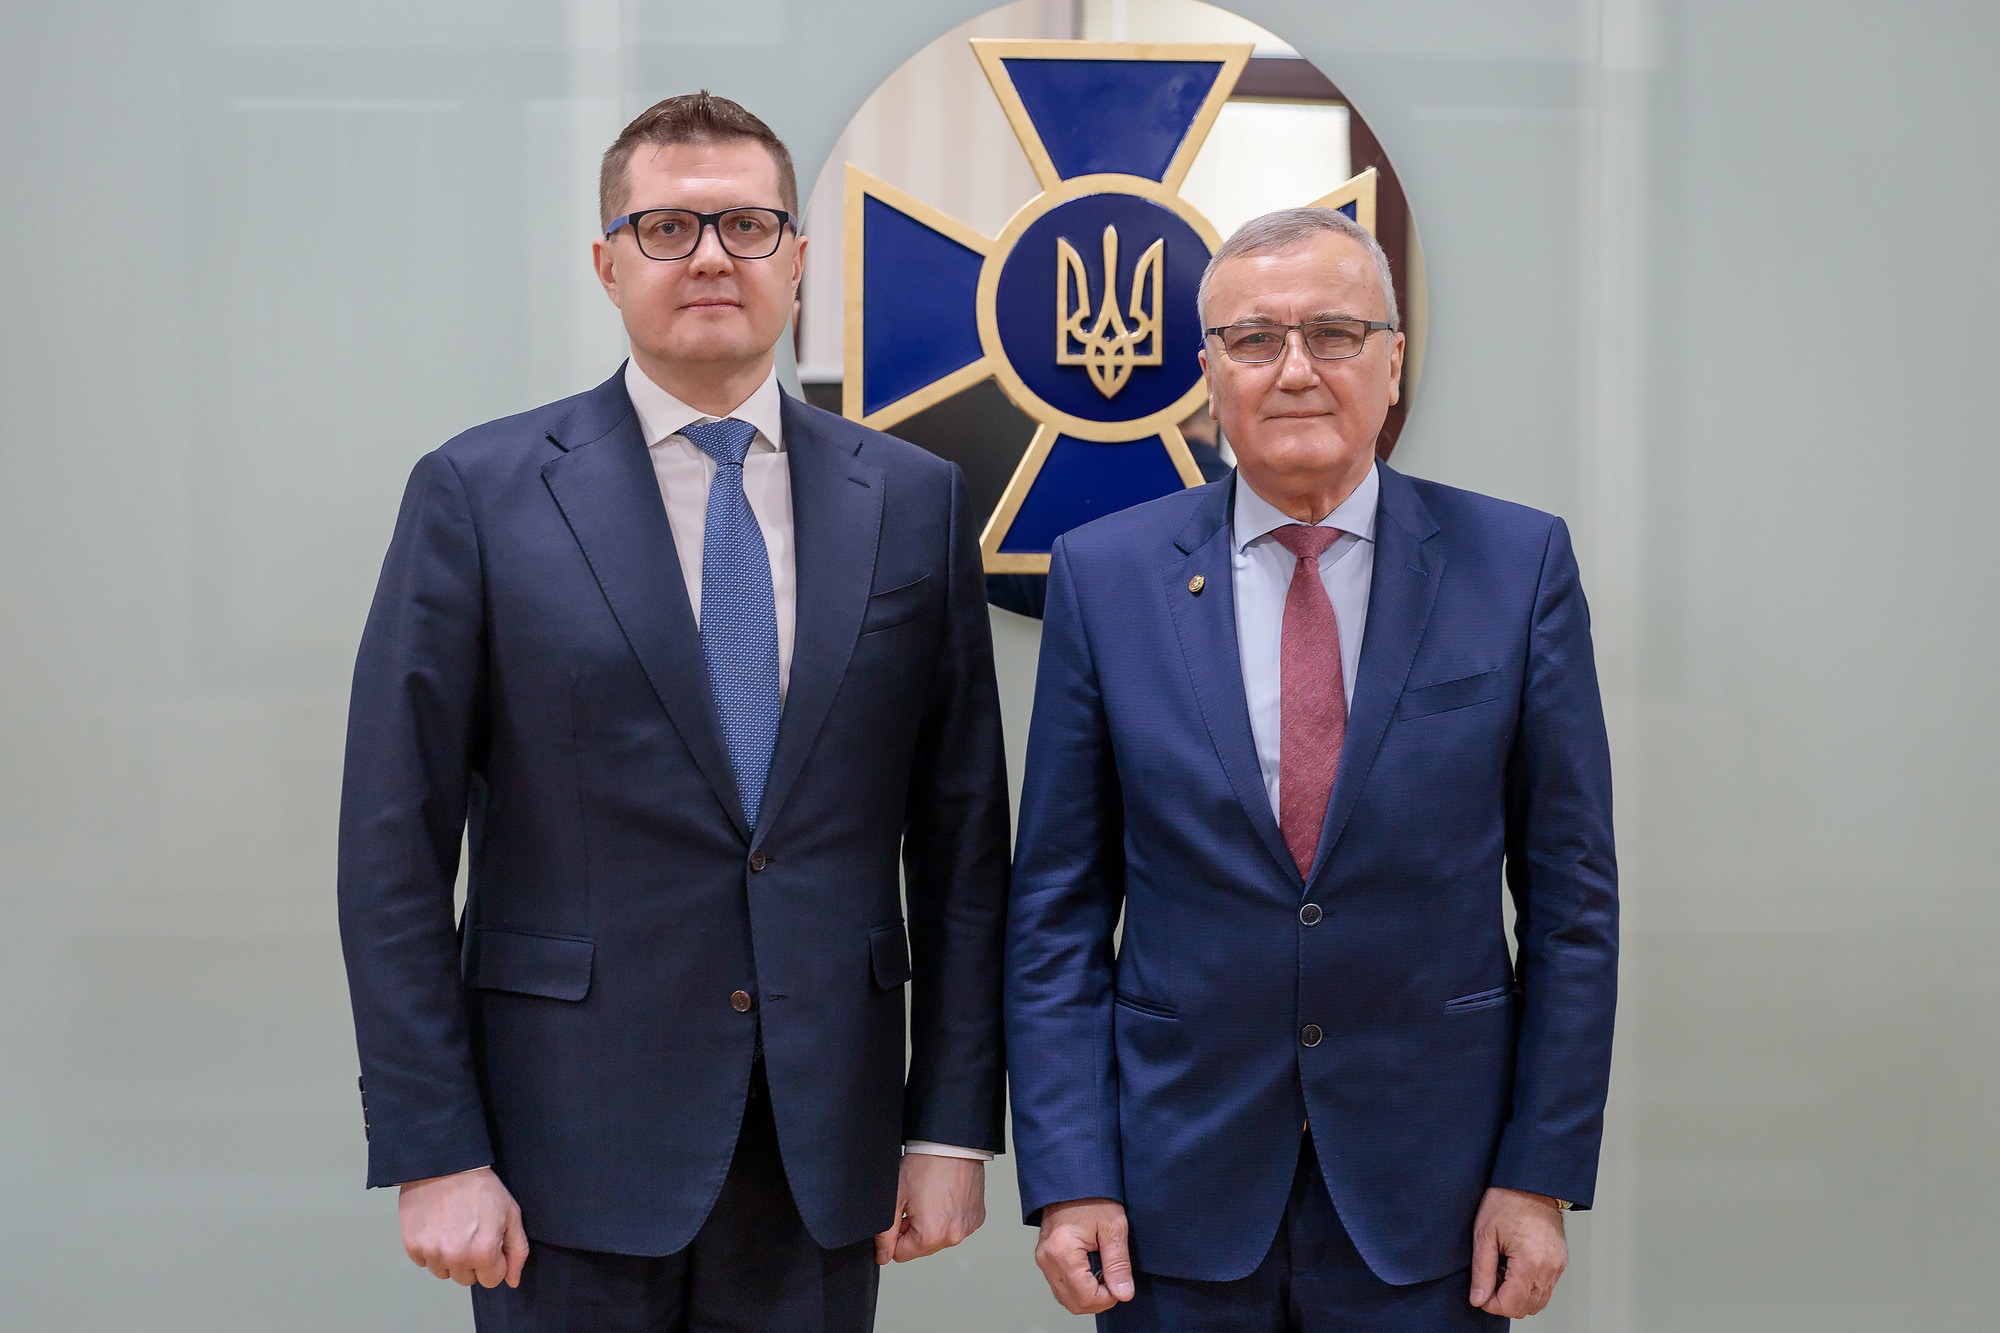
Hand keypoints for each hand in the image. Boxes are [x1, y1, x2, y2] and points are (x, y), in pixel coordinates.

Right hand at [398, 1166, 529, 1288]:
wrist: (446, 1165)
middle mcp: (456, 1258)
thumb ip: (517, 1251)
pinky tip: (437, 1227)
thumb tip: (512, 1280)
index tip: (489, 1242)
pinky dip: (430, 1249)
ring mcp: (432, 1253)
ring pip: (444, 1272)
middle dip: (472, 1261)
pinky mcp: (412, 1246)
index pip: (491, 1280)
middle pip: (467, 1279)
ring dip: (449, 1258)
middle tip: (470, 1232)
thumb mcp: (511, 1214)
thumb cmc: (481, 1187)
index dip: (493, 1261)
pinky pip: (424, 1262)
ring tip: (453, 1228)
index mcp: (483, 1253)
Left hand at [874, 1154, 986, 1264]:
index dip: (894, 1236)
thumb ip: (885, 1233)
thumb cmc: (924, 1165)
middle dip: (914, 1231)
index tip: (900, 1214)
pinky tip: (946, 1197)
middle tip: (915, 1203)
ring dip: (932, 1225)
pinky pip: (956, 1227)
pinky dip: (949, 1217)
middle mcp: (953, 1236)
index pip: (901, 1254)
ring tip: (931, 1198)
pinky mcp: (977, 1218)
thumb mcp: (896, 1198)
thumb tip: (883, 1256)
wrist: (952, 1144)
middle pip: (922, 1248)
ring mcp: (968, 1228)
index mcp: (931, 1235)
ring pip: (940, 1238)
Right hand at [1034, 1198, 1134, 1314]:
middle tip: (1114, 1280)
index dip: (1109, 1298)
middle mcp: (1047, 1259)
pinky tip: (1091, 1269)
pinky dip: (1077, 1285)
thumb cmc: (1091, 1196)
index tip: (1121, 1284)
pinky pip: (1060, 1284)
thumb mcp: (1113, 1227)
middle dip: (1098, 1300)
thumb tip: (1123, 1293)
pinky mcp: (1045, 1256)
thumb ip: (1118, 1264)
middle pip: (1073, 1303)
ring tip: (1103, 1271)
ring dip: (1087, 1294)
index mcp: (1063, 1252)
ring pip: (1065, 1297)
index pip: (1086, 1298)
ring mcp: (1043, 1259)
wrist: (1072, 1178)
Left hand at [1468, 1187, 1567, 1316]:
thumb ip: (1481, 1272)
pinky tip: (1514, 1267)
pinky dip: (1529, 1287)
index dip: (1491, 1304)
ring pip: (1538, 1301)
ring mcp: (1557, 1266)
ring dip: (1517, 1295)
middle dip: (1503, 1301)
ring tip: (1502, 1270)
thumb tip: (1478, 1299)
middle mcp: (1549, 1268)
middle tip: (1489, 1279)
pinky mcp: (1560, 1262)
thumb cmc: (1507, 1202)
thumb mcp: (1484, 1235)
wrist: (1531, 1183)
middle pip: (1526, 1308)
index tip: (1480, 1292)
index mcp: (1530, 1262)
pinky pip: (1546, 1288)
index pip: (1511, 1305)